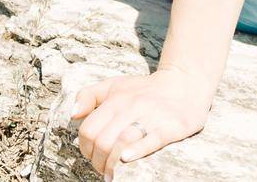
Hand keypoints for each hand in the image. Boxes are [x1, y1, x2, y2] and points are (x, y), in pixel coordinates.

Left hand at [71, 67, 210, 178]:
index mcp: (115, 99)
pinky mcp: (170, 127)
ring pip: (122, 141)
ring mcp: (150, 116)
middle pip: (102, 140)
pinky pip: (151, 140)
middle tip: (101, 170)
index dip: (85, 148)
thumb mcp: (114, 85)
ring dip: (111, 163)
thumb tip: (73, 115)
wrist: (183, 84)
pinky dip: (136, 151)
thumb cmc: (143, 89)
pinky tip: (125, 160)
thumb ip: (88, 96)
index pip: (89, 129)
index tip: (91, 156)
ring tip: (111, 175)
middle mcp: (131, 107)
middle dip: (97, 161)